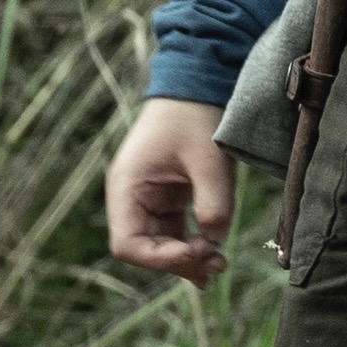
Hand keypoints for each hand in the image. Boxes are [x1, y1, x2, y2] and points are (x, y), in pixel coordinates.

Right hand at [105, 96, 237, 281]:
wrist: (198, 80)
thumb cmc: (196, 114)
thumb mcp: (209, 160)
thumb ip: (213, 204)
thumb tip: (215, 241)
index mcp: (127, 186)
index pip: (128, 244)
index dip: (160, 258)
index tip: (197, 252)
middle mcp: (131, 196)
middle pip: (145, 248)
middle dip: (179, 261)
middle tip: (217, 265)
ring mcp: (148, 197)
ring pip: (161, 243)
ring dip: (187, 257)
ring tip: (218, 266)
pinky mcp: (166, 195)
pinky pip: (173, 229)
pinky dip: (191, 244)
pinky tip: (211, 256)